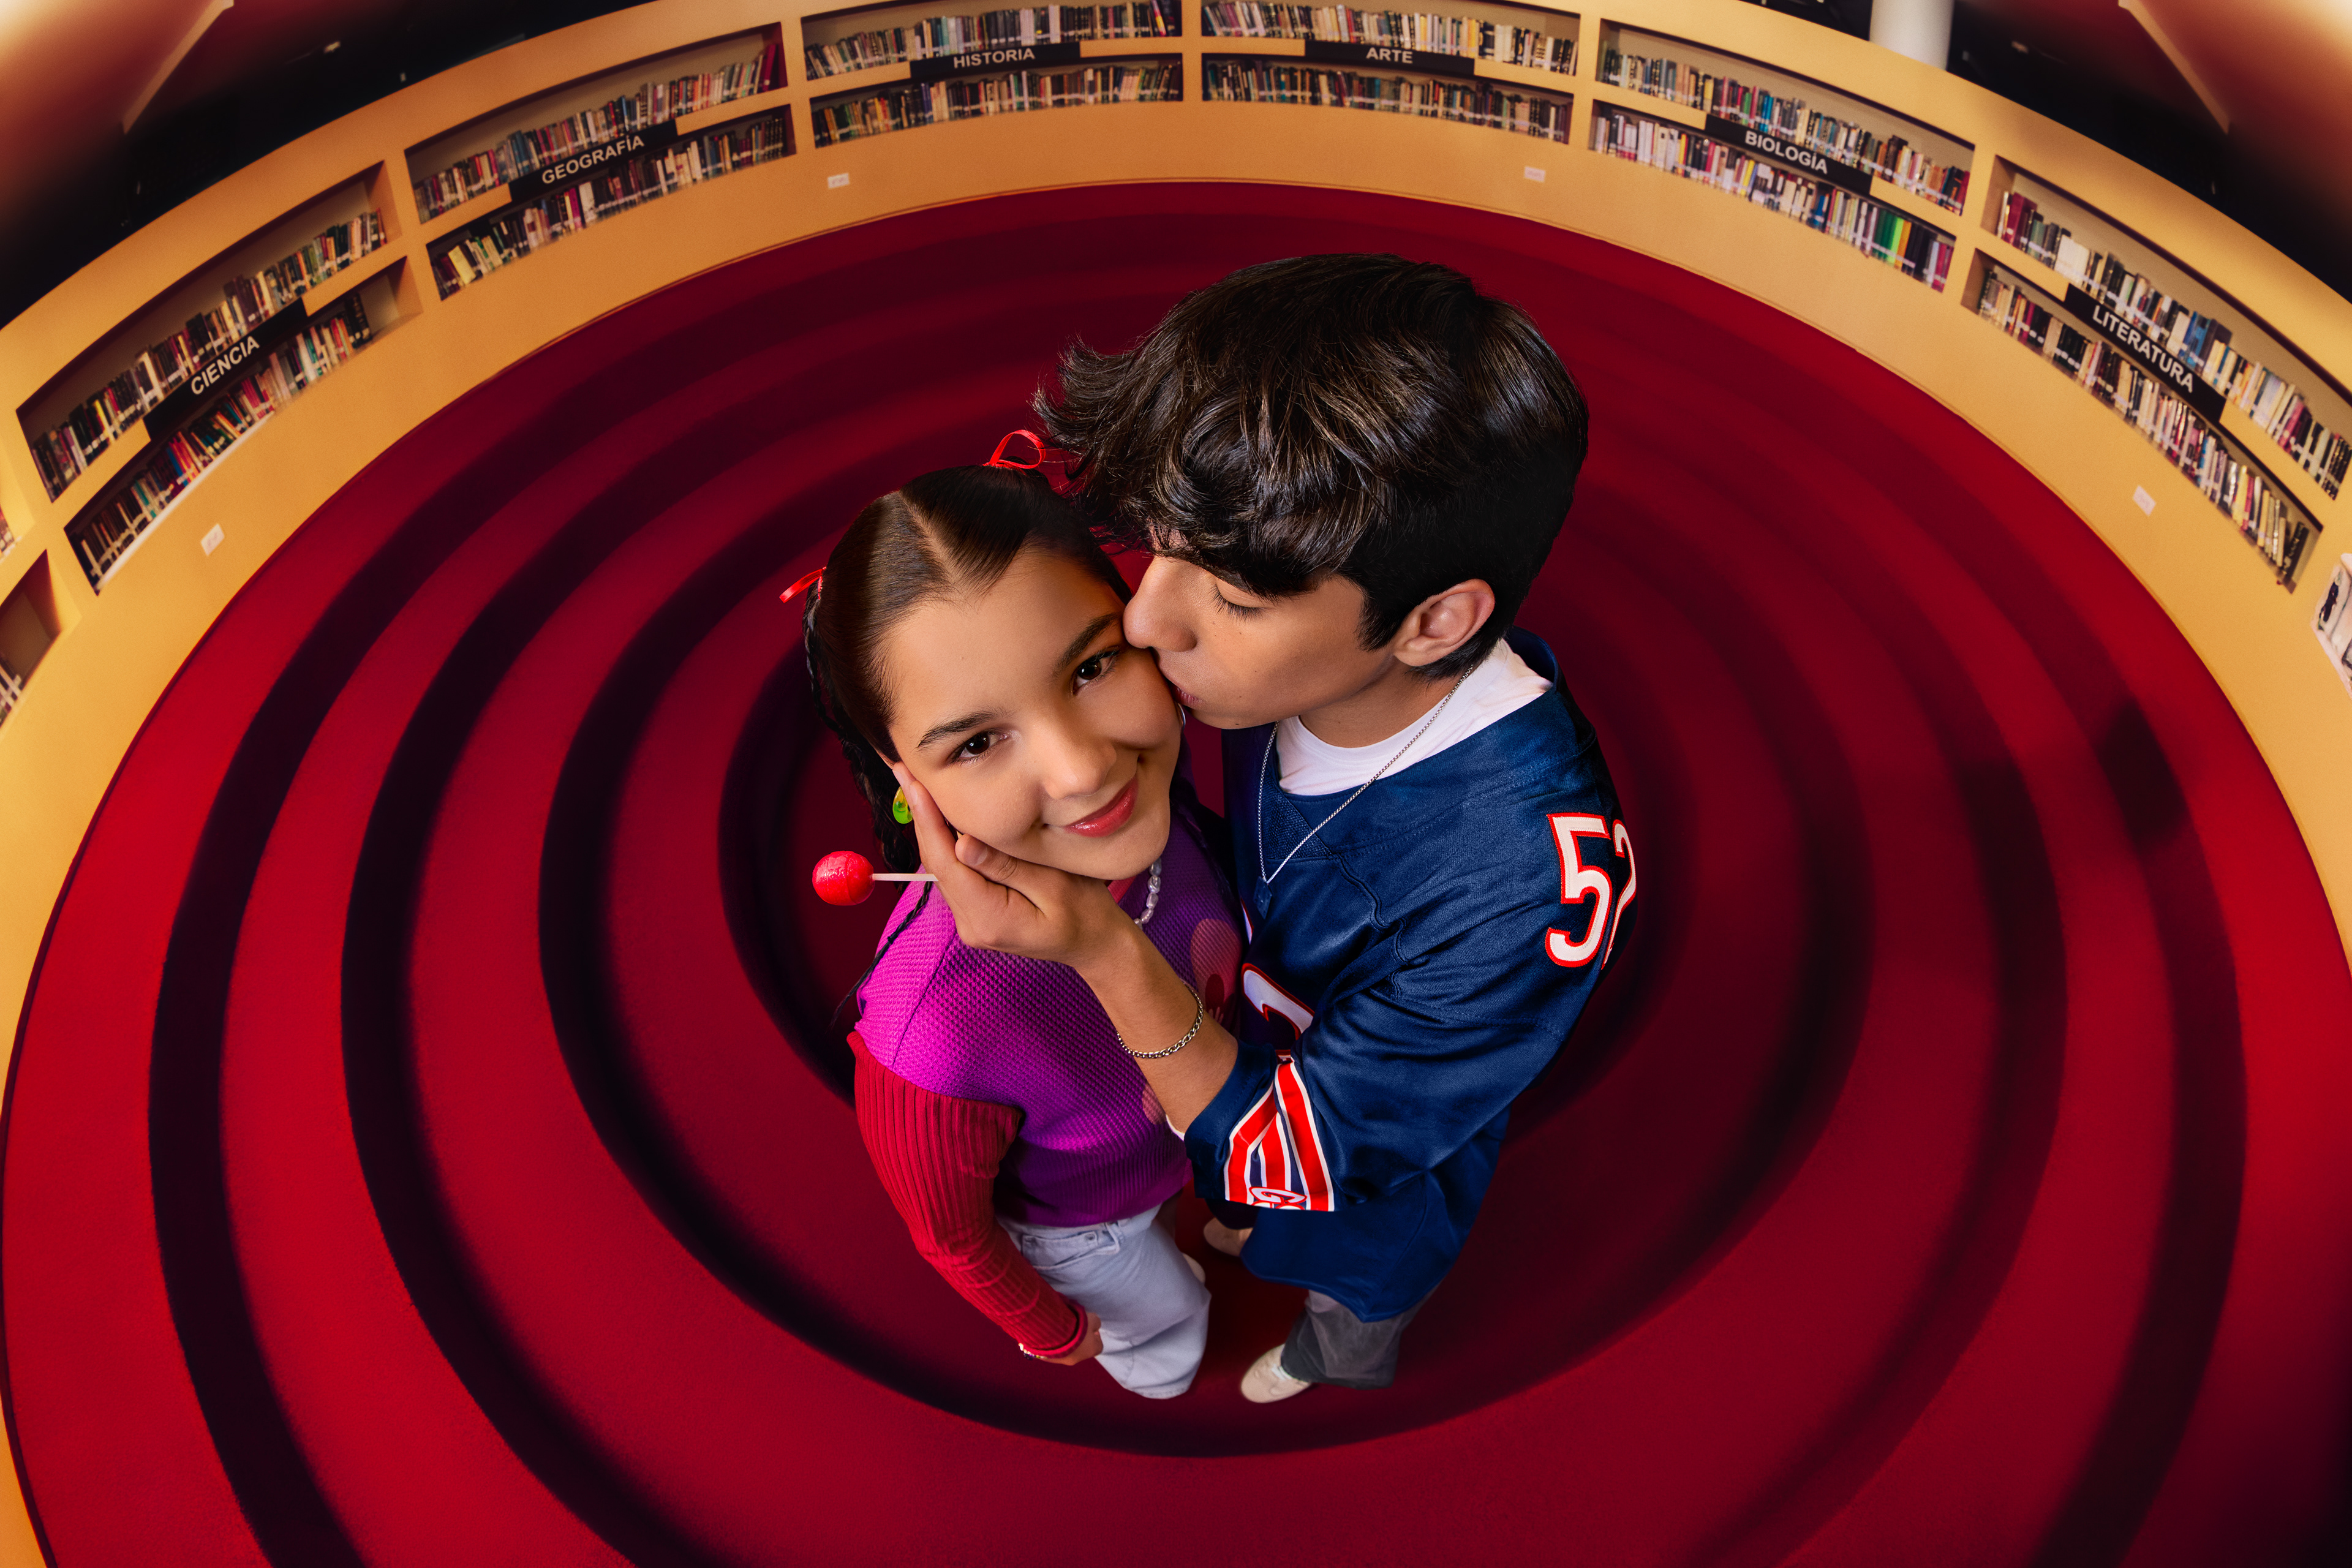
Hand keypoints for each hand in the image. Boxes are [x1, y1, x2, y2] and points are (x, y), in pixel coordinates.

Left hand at [891, 766, 1132, 970]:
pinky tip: (944, 817)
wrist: (1096, 944)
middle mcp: (971, 924)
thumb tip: (961, 842)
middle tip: (906, 771)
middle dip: (922, 817)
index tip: (913, 782)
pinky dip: (948, 844)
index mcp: (989, 918)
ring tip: (920, 786)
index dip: (927, 820)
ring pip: (943, 868)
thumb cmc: (1086, 912)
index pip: (946, 864)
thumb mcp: (1054, 883)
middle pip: (937, 864)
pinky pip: (956, 875)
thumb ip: (1006, 866)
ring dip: (932, 828)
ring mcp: (972, 922)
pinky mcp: (977, 914)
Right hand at [1037, 1311, 1102, 1365]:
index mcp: (1090, 1351)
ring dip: (1065, 1343)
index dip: (1095, 1336)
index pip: (1098, 1346)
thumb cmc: (1077, 1326)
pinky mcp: (1048, 1358)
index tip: (1090, 1328)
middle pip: (1081, 1350)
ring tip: (1060, 1329)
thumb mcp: (1092, 1319)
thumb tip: (1094, 1326)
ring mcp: (1062, 1360)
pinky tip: (1051, 1333)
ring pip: (1066, 1352)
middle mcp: (1077, 1359)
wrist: (1053, 1331)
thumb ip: (1096, 1323)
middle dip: (1079, 1340)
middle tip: (1074, 1327)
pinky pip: (1053, 1351)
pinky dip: (1054, 1344)